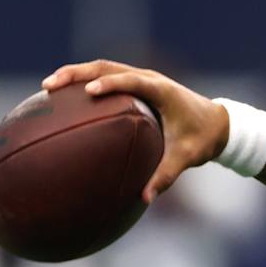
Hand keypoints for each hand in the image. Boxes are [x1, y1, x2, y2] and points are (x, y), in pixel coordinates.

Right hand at [42, 60, 229, 201]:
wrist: (217, 123)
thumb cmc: (202, 139)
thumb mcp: (186, 158)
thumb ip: (166, 176)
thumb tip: (144, 199)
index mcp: (161, 90)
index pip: (131, 80)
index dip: (110, 83)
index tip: (88, 92)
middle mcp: (148, 78)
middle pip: (106, 67)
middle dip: (76, 74)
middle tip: (50, 86)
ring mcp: (140, 79)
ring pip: (102, 68)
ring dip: (75, 75)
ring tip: (47, 89)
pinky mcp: (135, 85)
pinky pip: (105, 78)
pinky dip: (84, 83)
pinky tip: (63, 99)